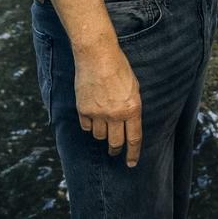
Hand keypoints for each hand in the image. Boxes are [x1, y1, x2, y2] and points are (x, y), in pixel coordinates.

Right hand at [74, 45, 143, 167]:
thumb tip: (128, 123)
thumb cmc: (119, 68)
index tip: (131, 163)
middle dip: (115, 150)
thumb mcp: (133, 87)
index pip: (134, 138)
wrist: (97, 55)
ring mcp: (98, 113)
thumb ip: (131, 106)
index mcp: (132, 108)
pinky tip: (92, 117)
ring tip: (104, 125)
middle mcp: (115, 114)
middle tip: (115, 152)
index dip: (133, 153)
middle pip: (115, 142)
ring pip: (99, 136)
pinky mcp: (83, 109)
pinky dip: (89, 125)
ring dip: (102, 134)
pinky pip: (86, 127)